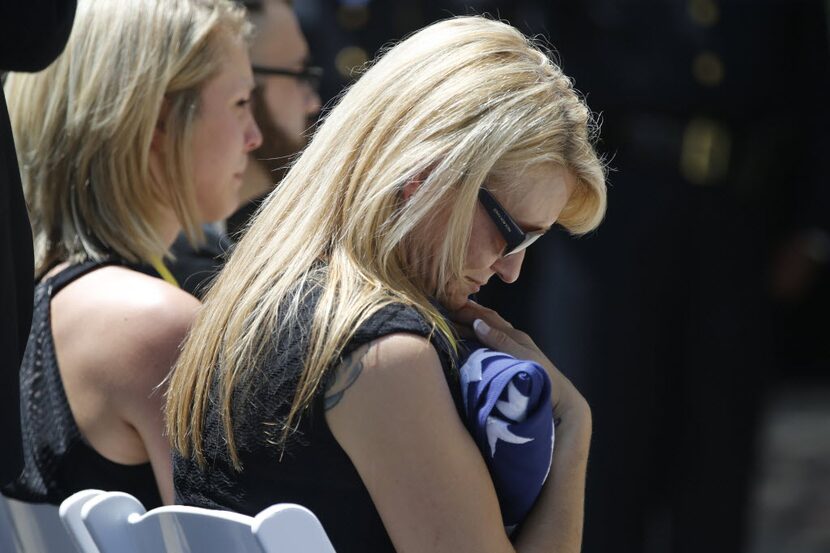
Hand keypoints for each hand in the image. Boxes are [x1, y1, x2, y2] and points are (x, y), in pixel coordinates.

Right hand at [449, 299, 587, 419]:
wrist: (560, 399)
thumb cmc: (543, 377)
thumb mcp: (522, 357)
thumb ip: (500, 341)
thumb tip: (477, 323)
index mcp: (514, 335)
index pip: (486, 318)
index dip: (468, 311)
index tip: (447, 308)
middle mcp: (513, 338)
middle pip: (486, 321)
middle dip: (466, 316)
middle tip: (443, 313)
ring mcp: (512, 349)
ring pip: (487, 331)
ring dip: (470, 326)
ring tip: (451, 324)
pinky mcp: (511, 360)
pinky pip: (489, 342)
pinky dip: (476, 338)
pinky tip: (467, 342)